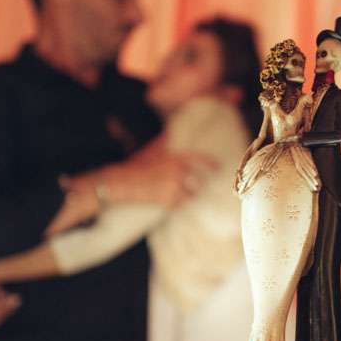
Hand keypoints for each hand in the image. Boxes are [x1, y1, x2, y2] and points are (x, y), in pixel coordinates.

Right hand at [101, 145, 216, 206]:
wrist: (122, 182)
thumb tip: (171, 136)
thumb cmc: (136, 165)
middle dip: (200, 184)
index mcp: (177, 157)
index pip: (201, 160)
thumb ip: (166, 144)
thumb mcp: (153, 150)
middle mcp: (179, 171)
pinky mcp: (170, 201)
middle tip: (200, 187)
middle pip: (200, 181)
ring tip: (185, 195)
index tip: (218, 168)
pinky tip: (174, 203)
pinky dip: (180, 204)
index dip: (211, 165)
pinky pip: (182, 204)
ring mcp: (176, 187)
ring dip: (190, 195)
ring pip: (193, 194)